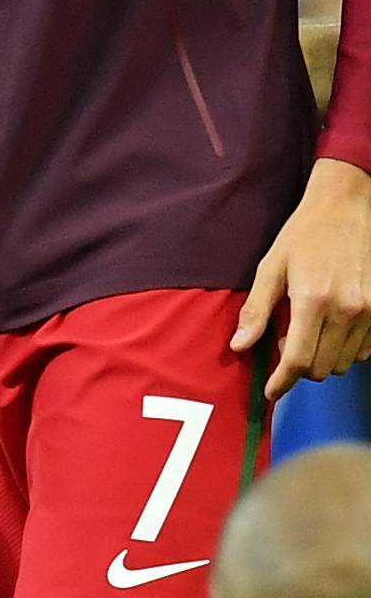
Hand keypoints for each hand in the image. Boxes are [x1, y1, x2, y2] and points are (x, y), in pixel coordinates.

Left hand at [234, 157, 370, 399]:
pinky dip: (344, 351)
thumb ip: (256, 310)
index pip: (299, 360)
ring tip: (309, 332)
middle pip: (321, 368)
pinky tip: (331, 330)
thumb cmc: (304, 234)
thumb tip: (239, 346)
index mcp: (313, 300)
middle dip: (299, 368)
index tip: (271, 391)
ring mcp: (369, 311)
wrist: (347, 206)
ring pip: (343, 363)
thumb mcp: (271, 267)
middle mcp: (346, 310)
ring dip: (322, 359)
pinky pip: (363, 351)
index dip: (282, 382)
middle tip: (286, 343)